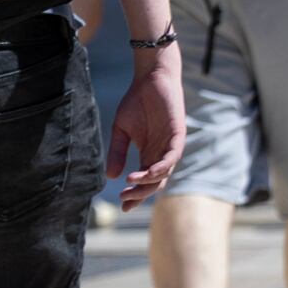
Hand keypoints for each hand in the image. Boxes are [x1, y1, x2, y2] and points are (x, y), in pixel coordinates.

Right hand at [108, 55, 187, 206]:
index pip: (144, 181)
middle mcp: (161, 154)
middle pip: (155, 182)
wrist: (150, 79)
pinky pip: (172, 157)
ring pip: (164, 173)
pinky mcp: (178, 135)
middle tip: (124, 199)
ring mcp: (171, 146)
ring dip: (148, 182)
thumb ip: (117, 152)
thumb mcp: (121, 130)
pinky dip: (160, 167)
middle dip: (140, 193)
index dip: (135, 195)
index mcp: (149, 154)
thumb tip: (110, 177)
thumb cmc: (136, 102)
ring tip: (130, 184)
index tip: (123, 207)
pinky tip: (147, 172)